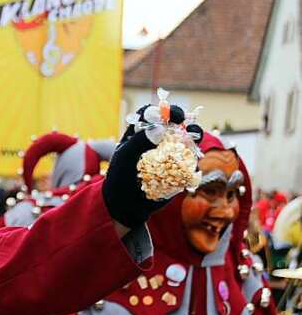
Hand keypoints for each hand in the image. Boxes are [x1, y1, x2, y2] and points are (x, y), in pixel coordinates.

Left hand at [102, 104, 185, 229]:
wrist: (125, 205)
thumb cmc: (120, 177)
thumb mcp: (125, 158)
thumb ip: (139, 141)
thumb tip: (160, 127)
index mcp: (140, 134)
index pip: (152, 114)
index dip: (161, 110)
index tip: (169, 114)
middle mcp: (157, 141)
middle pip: (174, 123)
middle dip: (182, 119)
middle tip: (184, 120)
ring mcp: (170, 155)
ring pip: (187, 140)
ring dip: (194, 134)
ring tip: (195, 135)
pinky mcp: (179, 170)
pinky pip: (191, 161)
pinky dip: (194, 159)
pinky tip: (193, 160)